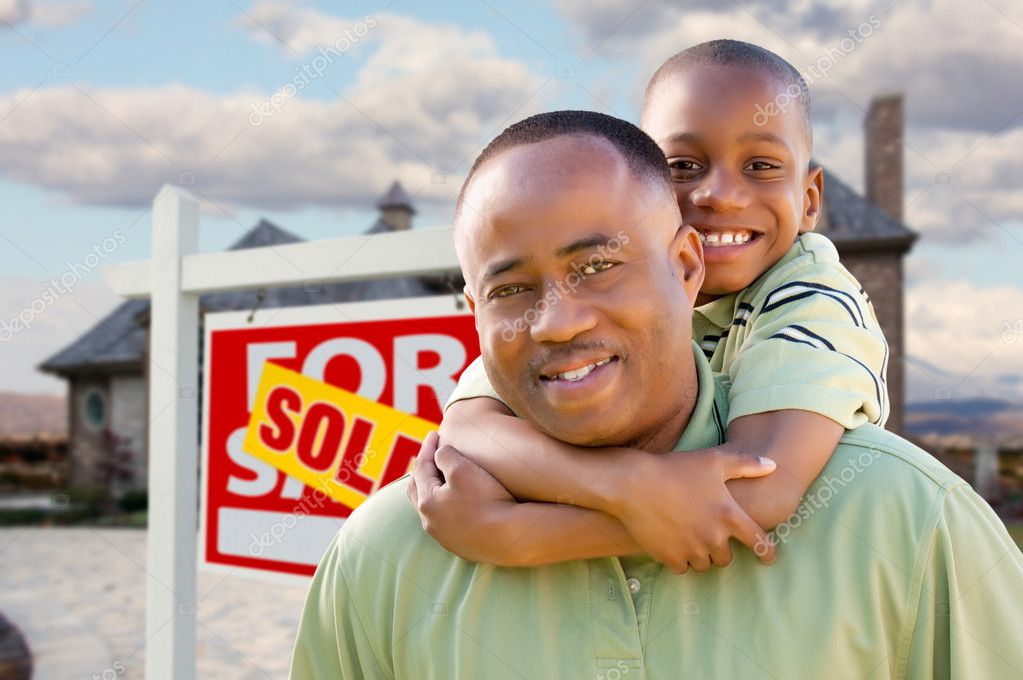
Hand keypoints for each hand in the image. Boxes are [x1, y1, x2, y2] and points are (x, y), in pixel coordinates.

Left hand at [407, 431, 519, 564]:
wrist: (510, 537)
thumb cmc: (486, 500)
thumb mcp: (462, 468)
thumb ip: (445, 455)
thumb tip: (439, 455)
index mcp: (426, 502)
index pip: (421, 468)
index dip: (427, 448)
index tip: (434, 433)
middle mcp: (430, 522)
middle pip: (418, 490)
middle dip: (423, 469)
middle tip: (430, 454)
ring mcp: (444, 537)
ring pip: (432, 508)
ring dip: (434, 489)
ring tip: (441, 476)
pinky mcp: (460, 545)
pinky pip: (447, 521)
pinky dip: (447, 505)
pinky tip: (458, 501)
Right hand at [613, 449, 776, 572]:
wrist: (633, 483)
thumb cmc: (675, 469)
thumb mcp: (713, 461)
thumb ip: (746, 464)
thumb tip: (773, 465)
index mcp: (729, 515)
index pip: (758, 541)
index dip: (767, 552)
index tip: (769, 558)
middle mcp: (714, 537)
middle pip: (726, 558)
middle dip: (720, 550)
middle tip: (708, 535)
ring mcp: (692, 549)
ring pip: (704, 565)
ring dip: (700, 555)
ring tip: (688, 537)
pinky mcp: (670, 558)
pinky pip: (683, 568)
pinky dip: (680, 560)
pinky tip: (673, 543)